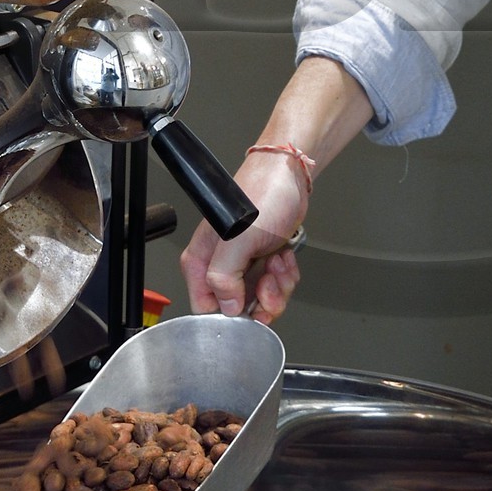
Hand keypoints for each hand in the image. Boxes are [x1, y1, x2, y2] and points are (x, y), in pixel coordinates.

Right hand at [180, 151, 304, 322]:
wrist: (289, 176)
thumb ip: (224, 276)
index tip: (249, 305)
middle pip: (237, 309)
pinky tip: (283, 256)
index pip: (206, 309)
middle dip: (262, 299)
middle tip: (269, 278)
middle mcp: (219, 266)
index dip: (230, 314)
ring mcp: (242, 265)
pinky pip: (275, 287)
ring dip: (277, 286)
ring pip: (260, 300)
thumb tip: (226, 307)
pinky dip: (285, 276)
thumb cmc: (263, 194)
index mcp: (201, 262)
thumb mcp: (240, 238)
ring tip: (277, 260)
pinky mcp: (261, 262)